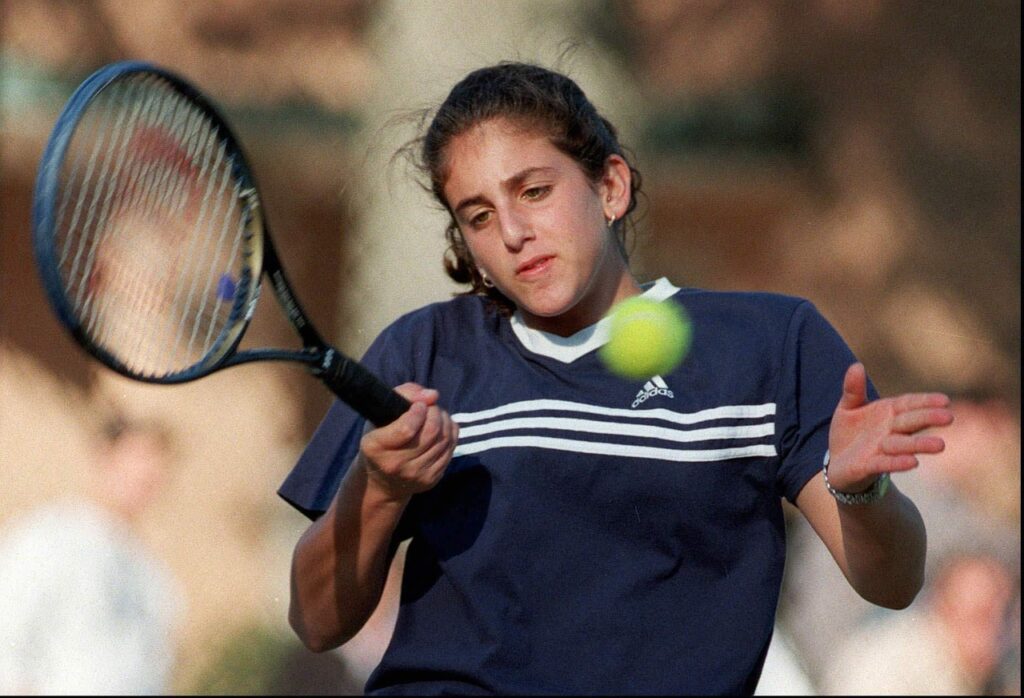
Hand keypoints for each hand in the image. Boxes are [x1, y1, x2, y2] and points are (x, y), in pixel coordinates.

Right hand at [358, 382, 457, 500]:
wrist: (382, 481)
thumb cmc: (381, 438)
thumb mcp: (381, 413)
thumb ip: (404, 394)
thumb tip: (433, 395)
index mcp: (376, 447)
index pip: (407, 429)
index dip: (419, 410)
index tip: (418, 404)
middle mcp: (395, 465)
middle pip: (431, 432)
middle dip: (434, 412)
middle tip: (429, 406)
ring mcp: (415, 475)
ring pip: (444, 439)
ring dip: (444, 420)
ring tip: (435, 415)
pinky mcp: (431, 480)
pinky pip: (451, 449)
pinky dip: (450, 433)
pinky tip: (441, 429)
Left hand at [826, 363, 953, 492]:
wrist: (837, 462)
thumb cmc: (849, 432)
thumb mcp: (848, 407)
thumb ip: (853, 389)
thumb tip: (856, 365)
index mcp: (888, 413)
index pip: (909, 405)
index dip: (926, 402)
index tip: (945, 400)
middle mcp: (890, 431)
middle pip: (910, 422)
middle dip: (927, 419)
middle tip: (949, 417)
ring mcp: (882, 449)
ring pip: (902, 445)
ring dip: (919, 445)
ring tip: (940, 445)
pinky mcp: (869, 466)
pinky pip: (885, 463)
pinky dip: (897, 462)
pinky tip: (913, 463)